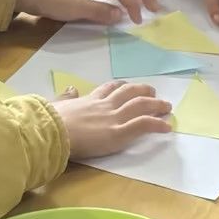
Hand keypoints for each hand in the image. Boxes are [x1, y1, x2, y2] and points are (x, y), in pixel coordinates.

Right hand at [53, 81, 171, 158]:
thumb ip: (66, 97)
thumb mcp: (56, 103)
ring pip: (140, 106)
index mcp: (90, 100)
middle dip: (144, 91)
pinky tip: (167, 127)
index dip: (121, 87)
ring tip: (166, 106)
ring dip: (156, 105)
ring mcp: (113, 118)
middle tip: (154, 93)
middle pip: (129, 93)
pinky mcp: (118, 133)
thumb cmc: (50, 120)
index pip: (109, 89)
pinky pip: (142, 125)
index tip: (128, 86)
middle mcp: (105, 105)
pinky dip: (157, 124)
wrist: (52, 131)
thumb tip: (71, 89)